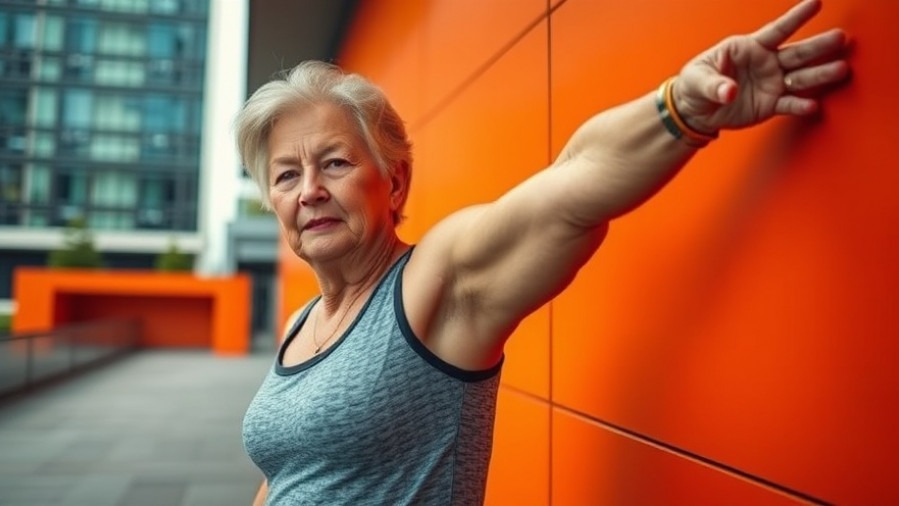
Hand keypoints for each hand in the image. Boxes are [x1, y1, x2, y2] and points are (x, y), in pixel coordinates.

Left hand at [673, 0, 849, 134]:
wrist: (695, 111)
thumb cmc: (695, 85)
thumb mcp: (697, 79)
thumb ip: (714, 84)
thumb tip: (728, 91)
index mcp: (748, 48)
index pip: (776, 30)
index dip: (796, 17)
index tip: (816, 3)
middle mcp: (766, 63)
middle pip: (797, 53)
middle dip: (818, 46)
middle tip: (840, 38)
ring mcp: (771, 83)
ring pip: (800, 77)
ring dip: (820, 74)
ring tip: (841, 70)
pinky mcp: (771, 104)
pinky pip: (789, 104)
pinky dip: (800, 106)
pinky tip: (812, 106)